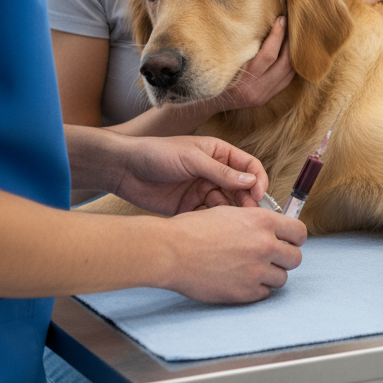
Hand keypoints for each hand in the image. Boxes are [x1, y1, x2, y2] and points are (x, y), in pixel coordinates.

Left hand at [111, 133, 268, 214]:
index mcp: (219, 154)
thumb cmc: (156, 153)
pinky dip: (215, 223)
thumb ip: (221, 171)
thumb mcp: (192, 159)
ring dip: (232, 214)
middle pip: (241, 188)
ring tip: (233, 224)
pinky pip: (209, 217)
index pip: (249, 166)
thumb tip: (250, 181)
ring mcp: (202, 191)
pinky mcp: (190, 208)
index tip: (259, 194)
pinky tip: (215, 229)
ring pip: (227, 205)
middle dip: (248, 201)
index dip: (257, 179)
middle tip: (250, 215)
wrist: (123, 169)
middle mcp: (214, 172)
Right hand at [166, 205, 306, 303]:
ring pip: (282, 278)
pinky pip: (264, 293)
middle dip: (284, 258)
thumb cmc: (194, 229)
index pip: (300, 232)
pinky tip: (240, 280)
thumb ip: (256, 222)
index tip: (289, 241)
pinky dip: (256, 289)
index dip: (295, 238)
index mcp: (262, 222)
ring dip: (270, 275)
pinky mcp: (245, 292)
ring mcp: (256, 270)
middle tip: (269, 258)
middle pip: (295, 258)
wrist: (171, 251)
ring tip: (249, 269)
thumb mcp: (230, 213)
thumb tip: (274, 230)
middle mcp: (265, 245)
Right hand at [213, 16, 295, 110]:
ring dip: (293, 54)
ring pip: (289, 73)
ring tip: (291, 37)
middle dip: (289, 43)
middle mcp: (256, 90)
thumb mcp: (223, 62)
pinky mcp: (266, 98)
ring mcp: (263, 96)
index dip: (277, 35)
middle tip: (290, 26)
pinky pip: (286, 80)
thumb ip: (240, 48)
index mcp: (244, 80)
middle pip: (284, 64)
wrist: (207, 102)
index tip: (281, 19)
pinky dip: (290, 66)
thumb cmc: (213, 75)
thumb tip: (258, 24)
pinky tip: (288, 53)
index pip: (269, 55)